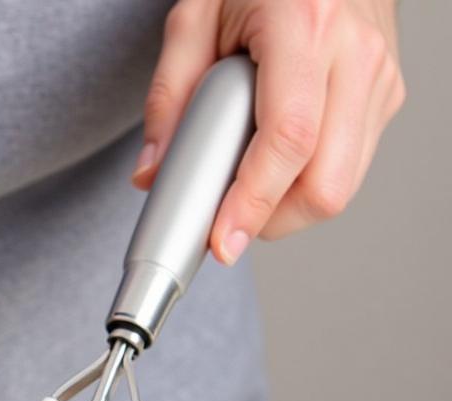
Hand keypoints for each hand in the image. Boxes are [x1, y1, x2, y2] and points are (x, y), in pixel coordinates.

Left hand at [133, 0, 404, 263]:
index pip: (288, 139)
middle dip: (270, 219)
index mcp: (306, 25)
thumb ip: (167, 98)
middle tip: (226, 216)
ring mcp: (379, 77)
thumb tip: (152, 175)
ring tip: (248, 181)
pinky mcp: (385, 96)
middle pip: (325, 184)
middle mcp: (355, 54)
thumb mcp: (195, 18)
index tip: (223, 241)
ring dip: (287, 207)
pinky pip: (348, 169)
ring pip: (340, 187)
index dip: (253, 203)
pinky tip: (275, 162)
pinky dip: (305, 184)